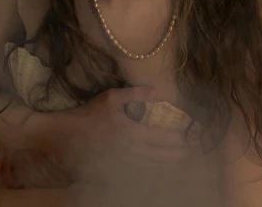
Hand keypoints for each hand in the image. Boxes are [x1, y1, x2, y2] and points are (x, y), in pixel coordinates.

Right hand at [60, 85, 198, 180]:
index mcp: (131, 132)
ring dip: (167, 162)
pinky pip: (139, 168)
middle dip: (177, 154)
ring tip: (179, 159)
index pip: (161, 137)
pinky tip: (157, 165)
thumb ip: (135, 94)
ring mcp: (123, 161)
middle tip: (191, 151)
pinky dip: (152, 167)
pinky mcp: (116, 166)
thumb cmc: (91, 114)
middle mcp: (130, 150)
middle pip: (159, 155)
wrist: (69, 136)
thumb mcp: (112, 98)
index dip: (177, 138)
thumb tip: (156, 91)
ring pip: (150, 164)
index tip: (190, 137)